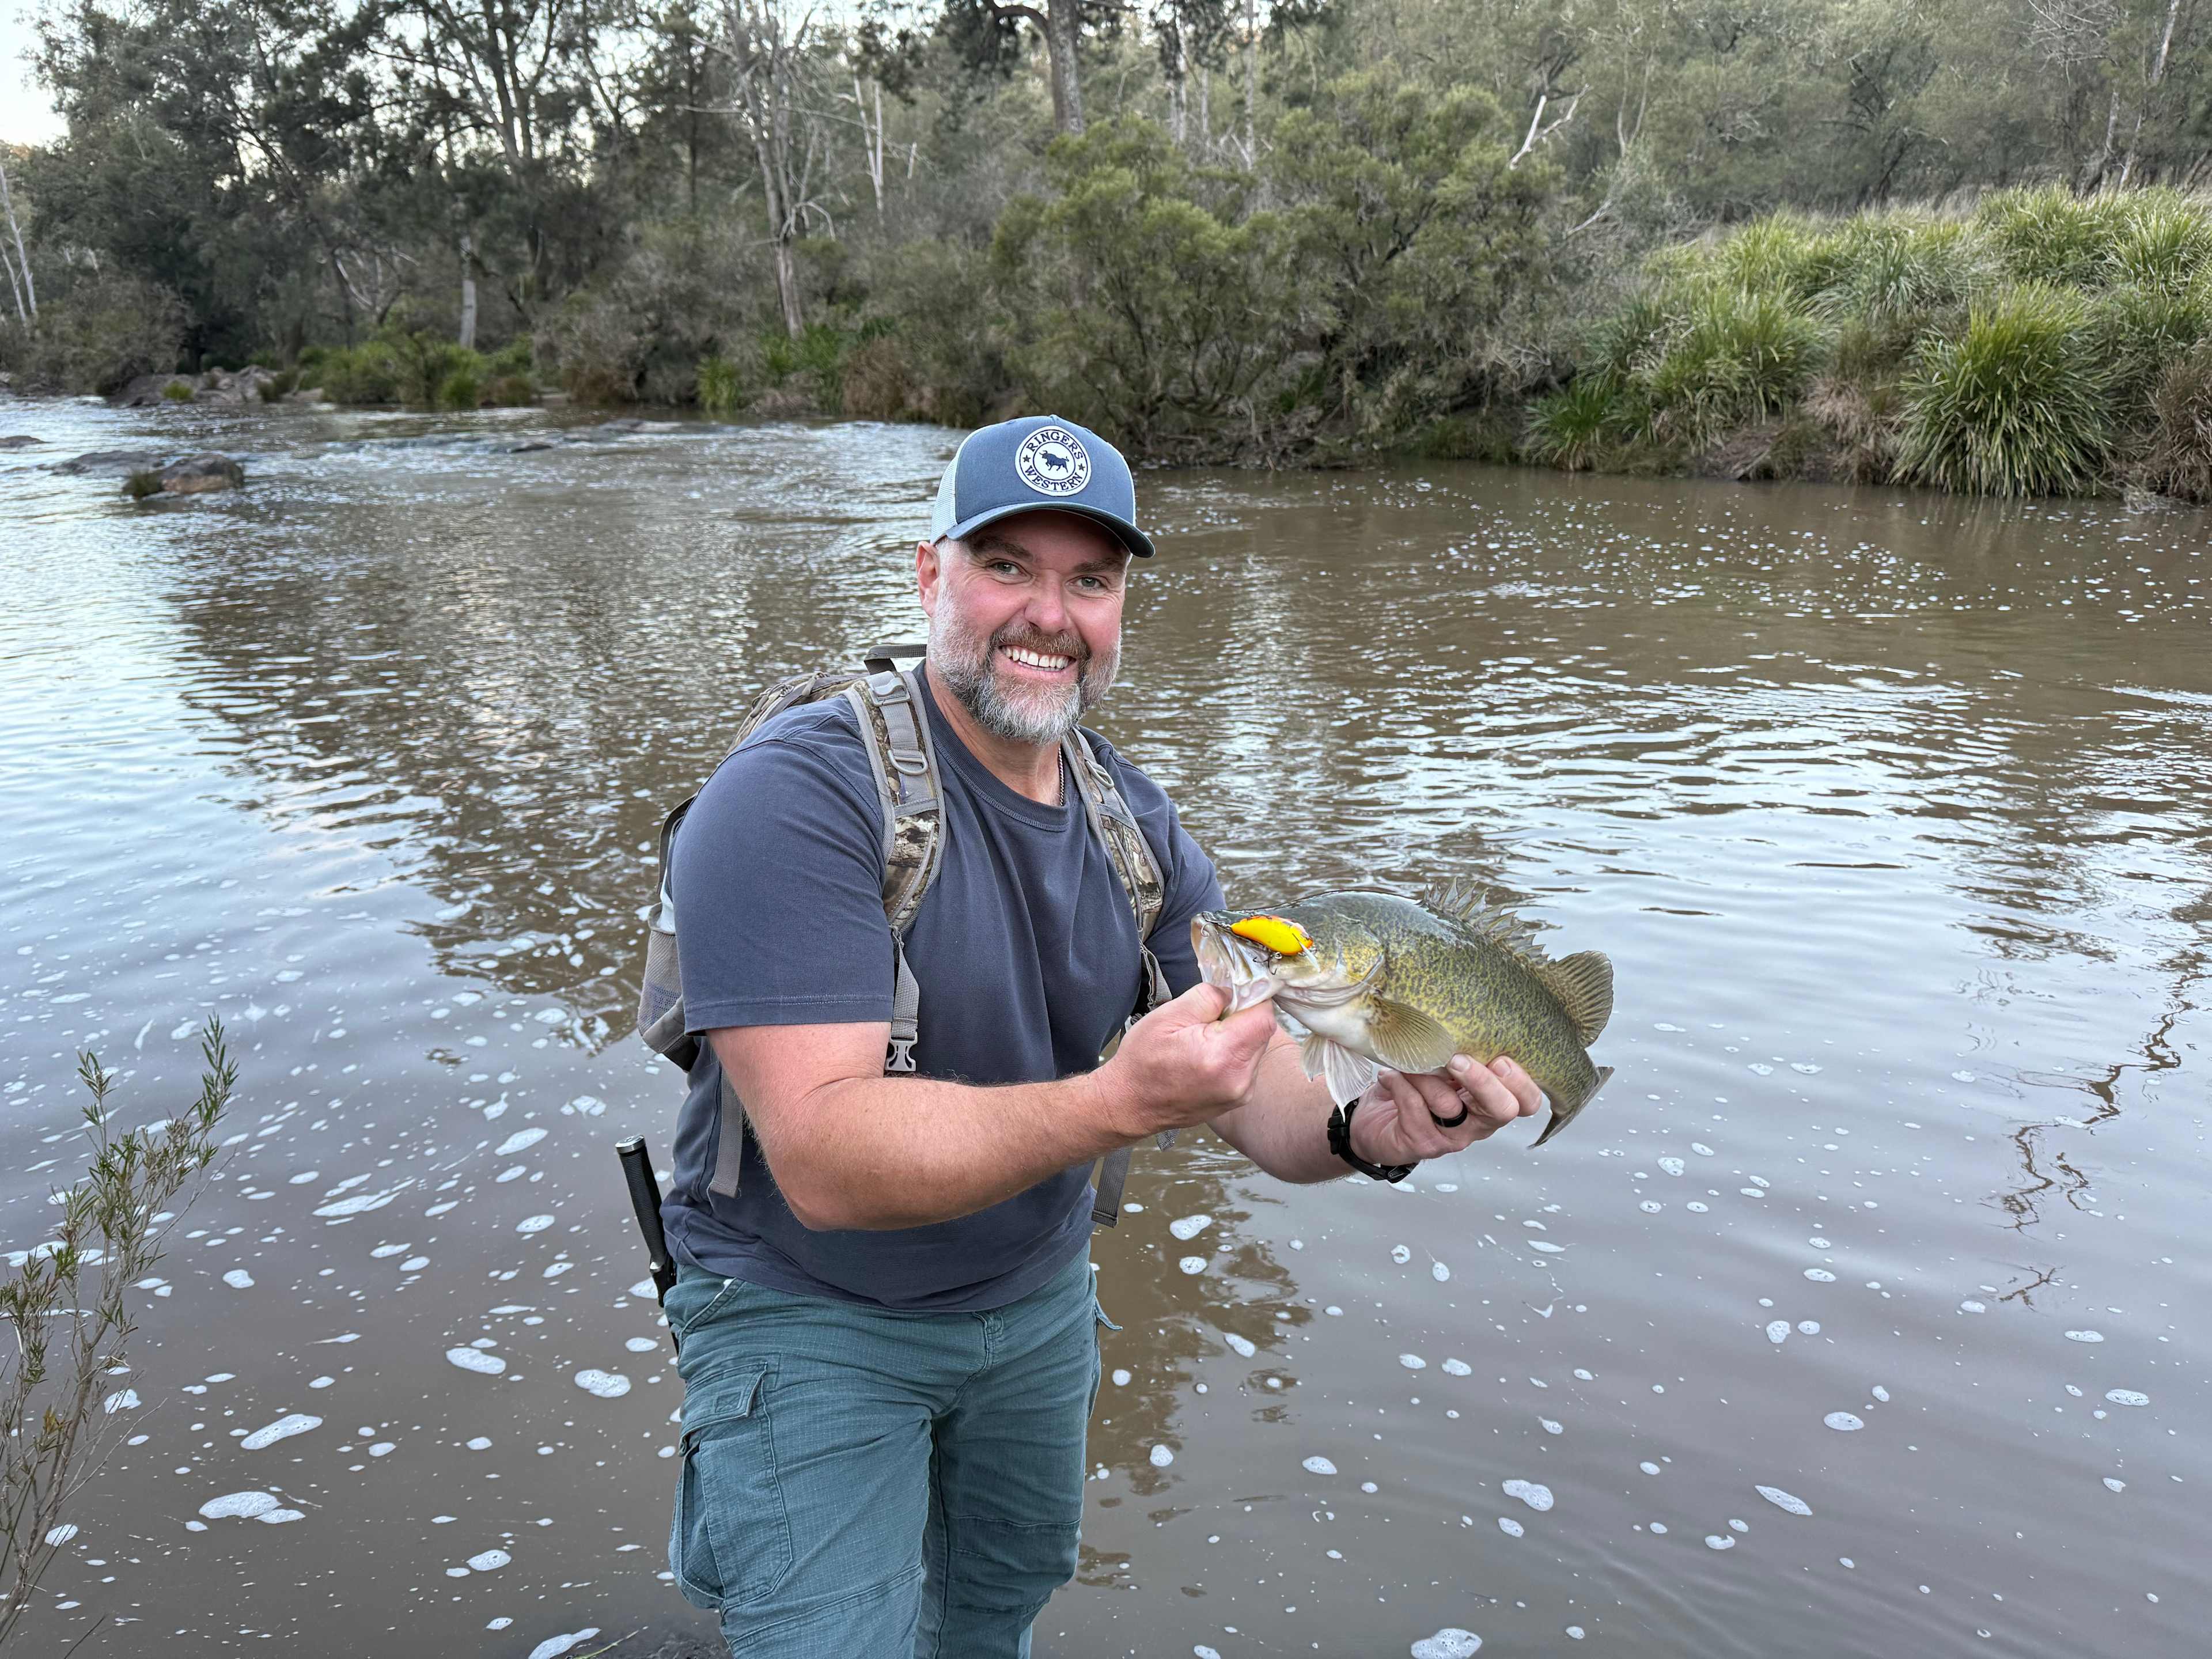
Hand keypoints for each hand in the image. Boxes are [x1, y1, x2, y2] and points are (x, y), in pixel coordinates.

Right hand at [1093, 981, 1278, 1138]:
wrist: (1130, 1104)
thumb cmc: (1142, 1060)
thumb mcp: (1168, 1016)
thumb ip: (1208, 996)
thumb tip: (1234, 991)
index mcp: (1222, 1055)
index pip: (1264, 1017)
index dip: (1252, 999)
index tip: (1231, 997)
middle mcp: (1238, 1078)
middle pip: (1264, 1033)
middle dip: (1243, 1018)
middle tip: (1211, 1019)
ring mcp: (1240, 1093)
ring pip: (1257, 1048)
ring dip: (1240, 1037)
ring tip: (1206, 1040)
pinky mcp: (1238, 1099)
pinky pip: (1249, 1065)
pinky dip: (1235, 1055)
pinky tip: (1209, 1056)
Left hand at [1349, 1055, 1542, 1164]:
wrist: (1372, 1120)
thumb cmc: (1413, 1087)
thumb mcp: (1442, 1067)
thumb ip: (1459, 1053)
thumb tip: (1461, 1021)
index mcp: (1490, 1103)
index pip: (1527, 1103)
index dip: (1521, 1083)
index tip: (1500, 1058)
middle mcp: (1477, 1124)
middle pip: (1502, 1110)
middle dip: (1483, 1081)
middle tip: (1458, 1060)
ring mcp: (1450, 1137)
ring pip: (1448, 1105)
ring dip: (1425, 1076)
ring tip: (1407, 1061)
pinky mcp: (1421, 1142)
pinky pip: (1414, 1107)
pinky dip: (1400, 1084)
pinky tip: (1389, 1075)